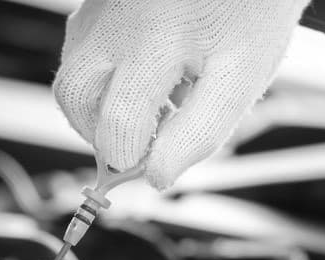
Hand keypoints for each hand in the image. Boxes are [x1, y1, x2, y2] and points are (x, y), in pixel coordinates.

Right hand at [54, 0, 309, 188]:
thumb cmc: (252, 10)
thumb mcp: (242, 74)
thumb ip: (200, 131)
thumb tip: (156, 176)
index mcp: (156, 40)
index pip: (118, 123)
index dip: (132, 159)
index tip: (155, 165)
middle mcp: (115, 19)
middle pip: (74, 96)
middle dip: (100, 132)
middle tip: (141, 141)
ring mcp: (100, 5)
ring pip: (72, 72)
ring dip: (99, 104)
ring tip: (150, 105)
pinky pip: (81, 47)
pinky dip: (103, 75)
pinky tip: (144, 75)